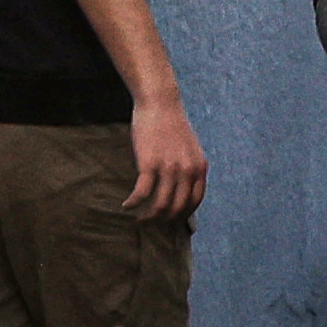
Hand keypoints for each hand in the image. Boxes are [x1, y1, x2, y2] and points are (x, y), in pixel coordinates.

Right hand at [123, 91, 207, 217]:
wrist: (160, 103)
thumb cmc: (172, 124)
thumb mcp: (190, 148)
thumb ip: (190, 168)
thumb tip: (181, 189)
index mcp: (200, 167)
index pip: (194, 202)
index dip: (182, 215)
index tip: (170, 219)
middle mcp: (187, 170)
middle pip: (177, 208)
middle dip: (163, 221)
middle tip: (151, 222)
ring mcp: (169, 168)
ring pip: (160, 205)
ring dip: (147, 217)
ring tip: (138, 219)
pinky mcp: (149, 164)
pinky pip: (142, 193)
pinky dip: (133, 203)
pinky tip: (126, 205)